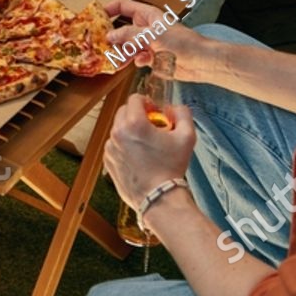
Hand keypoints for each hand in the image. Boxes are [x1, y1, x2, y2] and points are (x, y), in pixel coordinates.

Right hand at [103, 0, 208, 80]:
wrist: (201, 62)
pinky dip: (134, 61)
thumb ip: (130, 34)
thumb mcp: (153, 36)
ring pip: (127, 46)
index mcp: (148, 15)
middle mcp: (146, 27)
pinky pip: (136, 58)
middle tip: (100, 46)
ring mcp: (149, 43)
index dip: (109, 9)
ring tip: (113, 61)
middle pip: (122, 28)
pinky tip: (138, 63)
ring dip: (121, 52)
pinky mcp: (153, 57)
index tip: (96, 17)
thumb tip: (109, 35)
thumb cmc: (183, 43)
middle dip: (112, 37)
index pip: (124, 6)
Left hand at [104, 93, 195, 208]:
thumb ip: (182, 114)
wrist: (158, 197)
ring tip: (145, 144)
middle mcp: (118, 132)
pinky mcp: (108, 160)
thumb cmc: (172, 166)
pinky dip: (124, 145)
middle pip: (124, 111)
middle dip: (137, 114)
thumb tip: (172, 107)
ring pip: (118, 128)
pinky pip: (114, 145)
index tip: (155, 113)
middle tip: (151, 126)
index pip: (135, 98)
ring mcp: (110, 147)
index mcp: (134, 123)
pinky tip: (138, 156)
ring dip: (130, 130)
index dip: (147, 102)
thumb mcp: (187, 136)